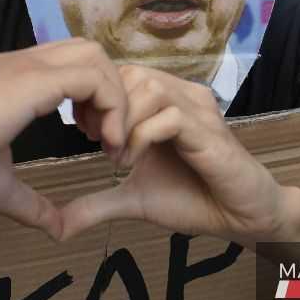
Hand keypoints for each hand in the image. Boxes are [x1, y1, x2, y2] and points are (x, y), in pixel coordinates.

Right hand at [0, 39, 130, 239]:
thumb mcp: (1, 189)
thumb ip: (32, 203)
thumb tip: (58, 229)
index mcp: (13, 81)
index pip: (70, 66)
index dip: (92, 99)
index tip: (91, 141)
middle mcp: (23, 64)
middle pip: (88, 52)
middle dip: (110, 91)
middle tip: (105, 138)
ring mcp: (27, 66)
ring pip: (96, 56)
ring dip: (115, 97)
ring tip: (108, 141)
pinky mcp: (34, 79)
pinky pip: (95, 77)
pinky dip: (113, 107)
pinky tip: (104, 142)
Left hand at [59, 66, 294, 244]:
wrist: (242, 218)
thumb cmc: (193, 199)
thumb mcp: (133, 199)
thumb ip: (96, 203)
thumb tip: (57, 227)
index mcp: (162, 101)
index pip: (119, 73)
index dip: (95, 96)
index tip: (83, 129)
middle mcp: (181, 95)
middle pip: (129, 73)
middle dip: (104, 106)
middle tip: (95, 141)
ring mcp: (198, 110)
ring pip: (148, 87)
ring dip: (122, 121)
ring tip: (115, 155)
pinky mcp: (210, 131)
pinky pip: (169, 116)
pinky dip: (141, 137)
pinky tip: (131, 162)